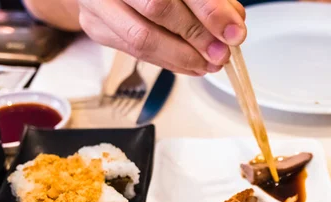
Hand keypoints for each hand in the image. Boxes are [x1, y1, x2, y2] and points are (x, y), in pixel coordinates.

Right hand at [77, 0, 245, 75]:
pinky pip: (134, 52)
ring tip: (210, 64)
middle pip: (157, 8)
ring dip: (183, 57)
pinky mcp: (96, 26)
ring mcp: (98, 2)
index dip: (209, 10)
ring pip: (142, 38)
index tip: (234, 31)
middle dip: (196, 36)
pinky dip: (168, 62)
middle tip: (222, 53)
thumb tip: (233, 24)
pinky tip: (191, 65)